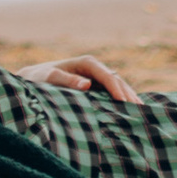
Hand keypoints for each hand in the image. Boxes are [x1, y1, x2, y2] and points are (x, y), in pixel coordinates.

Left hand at [20, 54, 141, 102]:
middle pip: (116, 80)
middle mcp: (94, 69)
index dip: (116, 88)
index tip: (124, 102)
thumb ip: (66, 79)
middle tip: (140, 111)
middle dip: (128, 94)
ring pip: (118, 87)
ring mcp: (96, 78)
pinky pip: (112, 95)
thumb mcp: (49, 77)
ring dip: (129, 98)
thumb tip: (86, 84)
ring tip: (142, 114)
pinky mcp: (96, 89)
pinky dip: (122, 102)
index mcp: (86, 63)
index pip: (106, 75)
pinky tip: (131, 114)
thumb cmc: (40, 78)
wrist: (34, 81)